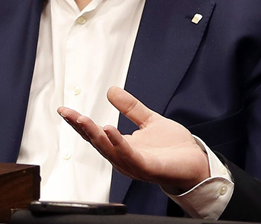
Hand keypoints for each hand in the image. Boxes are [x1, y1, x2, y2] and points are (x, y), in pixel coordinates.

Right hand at [58, 86, 211, 194]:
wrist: (196, 162)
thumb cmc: (174, 148)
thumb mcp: (150, 121)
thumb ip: (131, 108)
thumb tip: (112, 91)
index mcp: (122, 147)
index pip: (95, 134)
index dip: (79, 122)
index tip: (64, 110)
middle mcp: (124, 158)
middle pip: (97, 143)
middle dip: (81, 128)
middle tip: (67, 113)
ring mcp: (134, 165)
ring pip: (109, 150)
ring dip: (96, 135)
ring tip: (83, 120)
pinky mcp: (148, 168)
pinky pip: (129, 156)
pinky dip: (119, 144)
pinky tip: (111, 131)